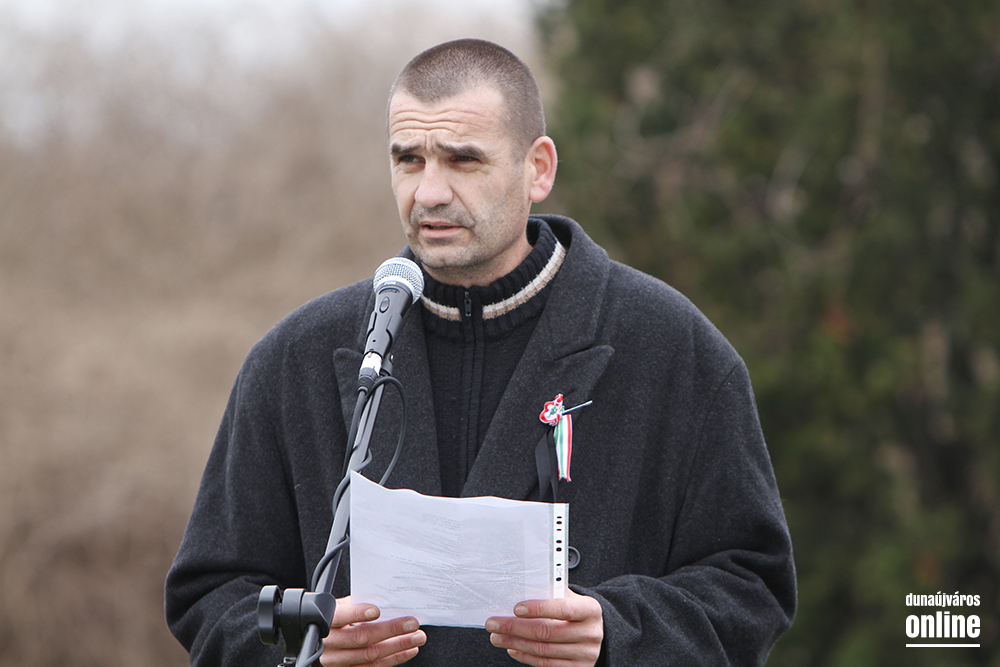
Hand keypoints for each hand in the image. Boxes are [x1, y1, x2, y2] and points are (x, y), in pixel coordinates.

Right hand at [320, 596, 424, 665]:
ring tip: (416, 637)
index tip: (376, 610)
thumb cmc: (336, 619)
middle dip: (391, 630)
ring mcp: (337, 660)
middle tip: (412, 623)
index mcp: (328, 620)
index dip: (358, 613)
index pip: (341, 616)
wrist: (320, 640)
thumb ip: (359, 602)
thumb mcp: (341, 606)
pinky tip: (407, 650)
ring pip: (370, 655)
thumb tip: (388, 600)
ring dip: (398, 647)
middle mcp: (329, 642)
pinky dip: (393, 659)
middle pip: (361, 638)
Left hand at [485, 589, 602, 666]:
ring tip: (498, 637)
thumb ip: (552, 594)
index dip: (539, 608)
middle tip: (495, 623)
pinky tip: (512, 648)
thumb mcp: (570, 598)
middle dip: (516, 628)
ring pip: (543, 650)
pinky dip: (525, 656)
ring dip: (515, 643)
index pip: (563, 609)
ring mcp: (584, 654)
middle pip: (547, 632)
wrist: (594, 632)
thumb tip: (521, 592)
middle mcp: (590, 633)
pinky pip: (545, 664)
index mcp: (590, 610)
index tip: (516, 608)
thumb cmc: (576, 611)